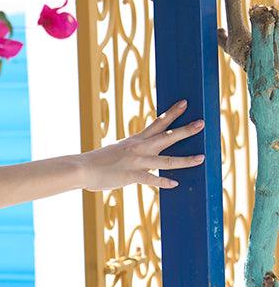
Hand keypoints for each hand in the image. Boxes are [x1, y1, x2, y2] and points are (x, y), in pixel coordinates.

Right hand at [79, 100, 205, 193]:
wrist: (83, 168)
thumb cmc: (97, 162)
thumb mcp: (116, 151)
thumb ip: (129, 153)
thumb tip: (135, 155)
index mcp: (136, 140)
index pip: (157, 123)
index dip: (172, 113)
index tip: (185, 103)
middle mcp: (139, 148)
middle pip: (167, 136)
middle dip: (185, 130)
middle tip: (202, 123)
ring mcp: (137, 162)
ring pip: (166, 160)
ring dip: (185, 160)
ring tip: (201, 158)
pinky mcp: (131, 176)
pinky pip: (152, 180)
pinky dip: (164, 182)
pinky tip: (175, 183)